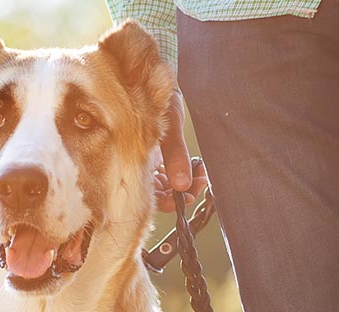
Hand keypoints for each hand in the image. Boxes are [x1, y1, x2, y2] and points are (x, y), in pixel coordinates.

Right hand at [152, 91, 207, 211]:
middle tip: (201, 181)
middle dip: (183, 192)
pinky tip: (197, 164)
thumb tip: (183, 186)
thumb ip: (175, 156)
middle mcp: (142, 167)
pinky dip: (185, 171)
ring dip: (187, 182)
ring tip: (202, 171)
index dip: (170, 202)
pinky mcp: (159, 155)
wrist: (155, 82)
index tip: (189, 195)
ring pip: (168, 184)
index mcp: (136, 164)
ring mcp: (150, 162)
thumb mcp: (167, 128)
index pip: (151, 197)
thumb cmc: (155, 100)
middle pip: (162, 193)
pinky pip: (172, 172)